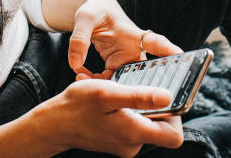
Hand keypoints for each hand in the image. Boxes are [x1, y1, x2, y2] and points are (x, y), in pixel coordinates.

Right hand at [34, 79, 183, 156]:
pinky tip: (112, 100)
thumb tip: (168, 97)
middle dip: (155, 105)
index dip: (177, 117)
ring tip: (120, 92)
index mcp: (134, 133)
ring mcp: (125, 144)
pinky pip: (133, 125)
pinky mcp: (117, 141)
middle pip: (162, 129)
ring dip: (139, 106)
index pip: (174, 136)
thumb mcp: (108, 93)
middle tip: (139, 86)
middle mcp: (132, 144)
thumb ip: (139, 96)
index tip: (166, 96)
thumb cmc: (78, 106)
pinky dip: (128, 111)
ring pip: (146, 124)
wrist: (53, 124)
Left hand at [68, 0, 182, 79]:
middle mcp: (135, 50)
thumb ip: (79, 38)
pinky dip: (95, 82)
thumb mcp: (84, 18)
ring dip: (105, 85)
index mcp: (133, 34)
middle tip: (119, 96)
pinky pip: (109, 82)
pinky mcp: (116, 68)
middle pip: (144, 73)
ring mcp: (127, 61)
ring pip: (124, 82)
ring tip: (80, 77)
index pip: (155, 43)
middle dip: (135, 87)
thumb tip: (75, 64)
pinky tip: (80, 74)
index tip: (180, 57)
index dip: (168, 51)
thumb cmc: (94, 11)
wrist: (94, 14)